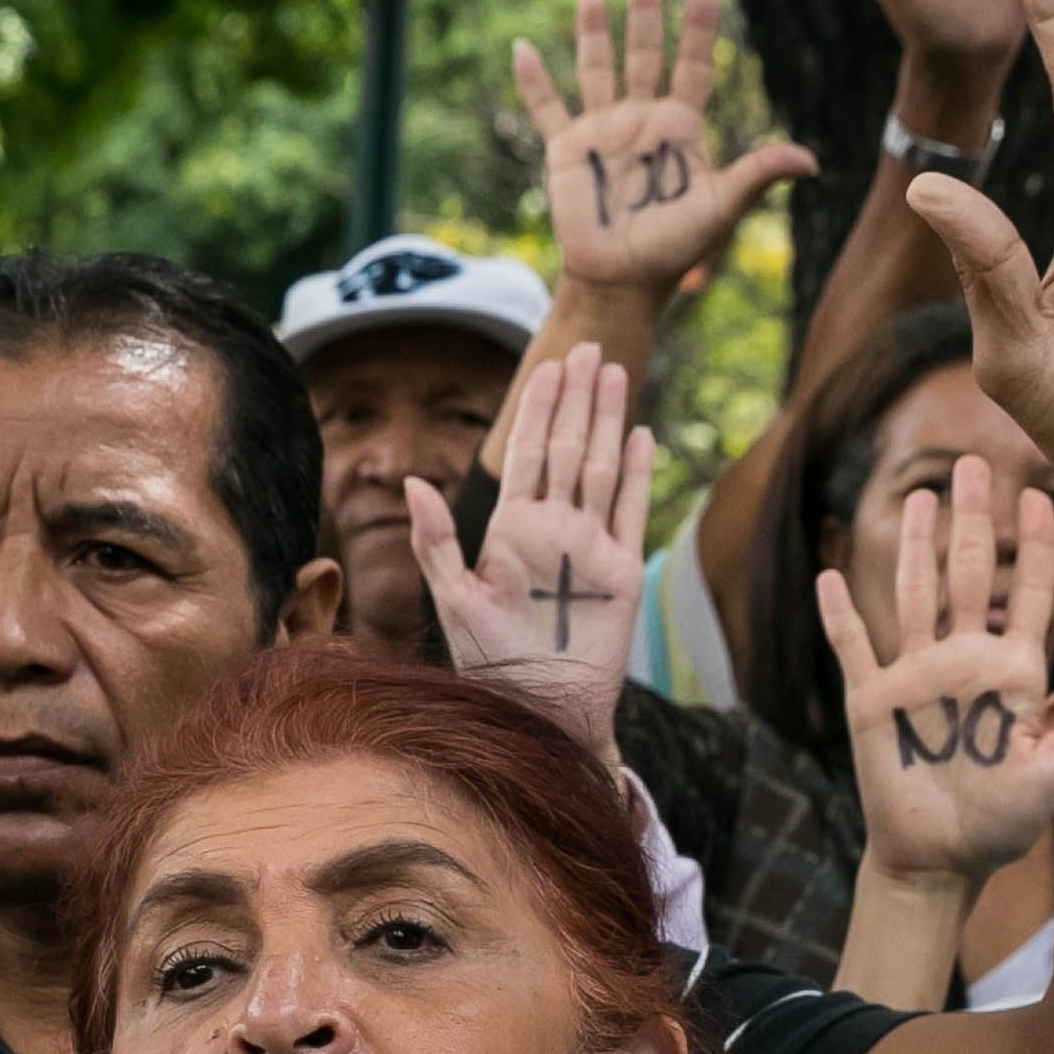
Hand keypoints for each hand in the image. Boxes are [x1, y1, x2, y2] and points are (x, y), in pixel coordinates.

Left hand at [414, 344, 653, 760]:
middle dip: (577, 398)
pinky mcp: (620, 572)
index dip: (540, 408)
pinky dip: (637, 473)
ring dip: (608, 419)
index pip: (528, 453)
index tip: (550, 364)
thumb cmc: (488, 660)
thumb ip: (433, 541)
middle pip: (569, 448)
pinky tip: (640, 434)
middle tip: (590, 347)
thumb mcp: (453, 598)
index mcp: (510, 528)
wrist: (537, 707)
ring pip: (601, 467)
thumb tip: (412, 481)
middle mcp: (552, 529)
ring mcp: (589, 546)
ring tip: (616, 373)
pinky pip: (630, 510)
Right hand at [512, 0, 815, 299]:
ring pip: (597, 68)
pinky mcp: (567, 150)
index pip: (692, 64)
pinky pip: (548, 108)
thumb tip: (812, 161)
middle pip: (644, 53)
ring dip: (593, 32)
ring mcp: (603, 130)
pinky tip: (522, 47)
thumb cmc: (675, 249)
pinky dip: (534, 81)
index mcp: (680, 126)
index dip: (698, 26)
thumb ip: (758, 175)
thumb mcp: (721, 209)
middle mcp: (642, 119)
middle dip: (644, 11)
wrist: (621, 281)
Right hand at [821, 456, 1053, 898]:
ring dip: (913, 544)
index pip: (1025, 595)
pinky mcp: (872, 700)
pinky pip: (852, 647)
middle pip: (967, 573)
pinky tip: (828, 575)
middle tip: (975, 463)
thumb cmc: (1000, 825)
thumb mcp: (1053, 778)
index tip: (1042, 497)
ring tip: (917, 497)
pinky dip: (838, 614)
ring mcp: (915, 676)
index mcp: (1011, 673)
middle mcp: (963, 661)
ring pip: (913, 592)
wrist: (939, 860)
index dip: (1035, 546)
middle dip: (973, 519)